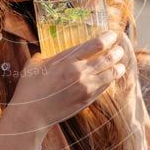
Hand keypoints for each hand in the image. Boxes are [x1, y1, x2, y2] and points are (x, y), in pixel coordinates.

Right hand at [9, 29, 132, 129]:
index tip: (112, 35)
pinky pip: (106, 86)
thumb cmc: (30, 87)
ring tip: (120, 64)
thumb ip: (45, 54)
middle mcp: (80, 72)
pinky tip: (110, 77)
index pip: (97, 44)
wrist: (32, 114)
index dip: (109, 37)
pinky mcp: (88, 99)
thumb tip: (48, 51)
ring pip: (111, 73)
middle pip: (108, 58)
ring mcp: (86, 87)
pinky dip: (110, 79)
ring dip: (118, 66)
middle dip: (117, 51)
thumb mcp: (35, 63)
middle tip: (119, 49)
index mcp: (68, 59)